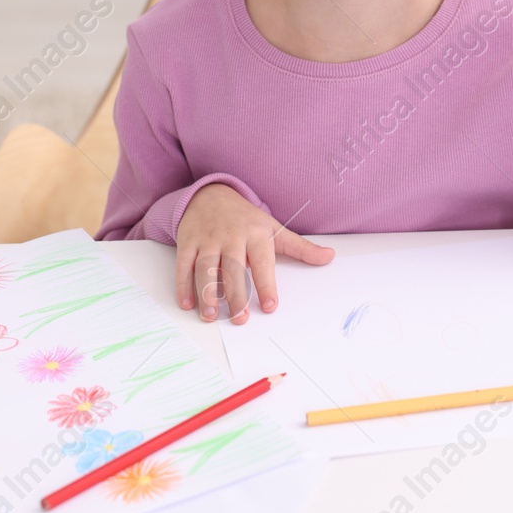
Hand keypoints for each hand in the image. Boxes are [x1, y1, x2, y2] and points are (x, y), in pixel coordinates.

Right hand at [174, 183, 334, 323]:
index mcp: (256, 234)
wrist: (211, 194)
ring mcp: (207, 239)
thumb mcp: (274, 229)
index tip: (269, 306)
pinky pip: (184, 264)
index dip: (266, 284)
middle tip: (240, 318)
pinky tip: (187, 303)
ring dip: (207, 293)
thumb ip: (300, 248)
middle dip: (236, 295)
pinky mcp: (188, 242)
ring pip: (206, 268)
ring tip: (211, 316)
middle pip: (233, 269)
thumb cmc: (246, 218)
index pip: (262, 262)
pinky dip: (183, 285)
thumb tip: (329, 257)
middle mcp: (231, 236)